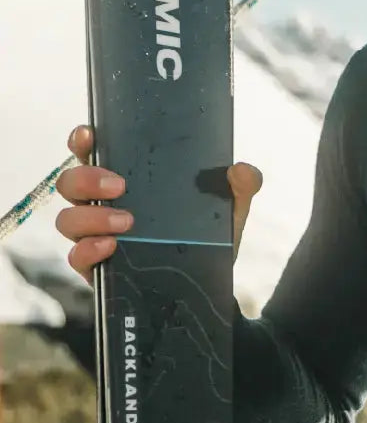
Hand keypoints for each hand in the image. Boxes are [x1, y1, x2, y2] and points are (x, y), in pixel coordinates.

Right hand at [54, 124, 262, 285]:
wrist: (209, 287)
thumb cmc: (206, 238)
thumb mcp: (228, 209)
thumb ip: (240, 186)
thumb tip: (242, 170)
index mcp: (125, 180)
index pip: (91, 153)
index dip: (82, 141)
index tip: (89, 135)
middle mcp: (102, 205)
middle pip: (70, 183)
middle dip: (87, 179)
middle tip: (120, 185)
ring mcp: (95, 236)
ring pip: (68, 220)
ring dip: (92, 216)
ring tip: (127, 222)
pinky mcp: (97, 268)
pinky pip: (76, 256)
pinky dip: (88, 250)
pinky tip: (111, 247)